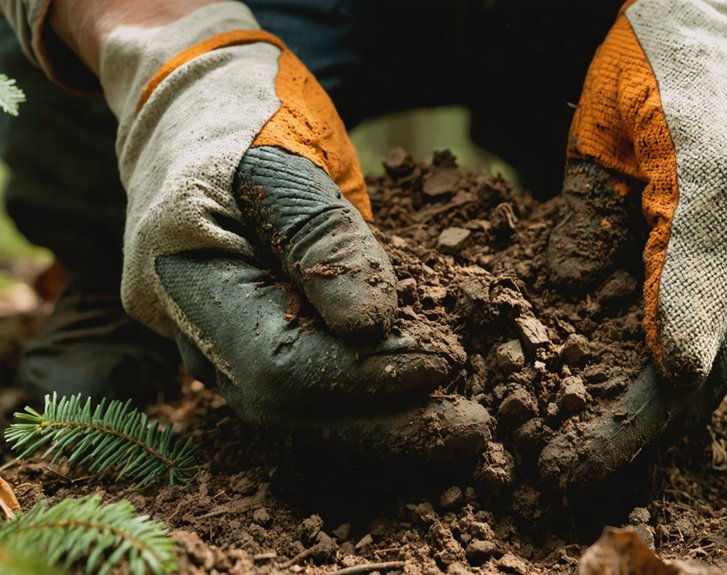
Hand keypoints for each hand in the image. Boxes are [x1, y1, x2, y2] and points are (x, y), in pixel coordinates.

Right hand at [40, 1, 490, 460]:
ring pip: (299, 412)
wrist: (198, 114)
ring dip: (383, 424)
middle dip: (385, 421)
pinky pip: (308, 388)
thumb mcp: (283, 162)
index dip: (363, 377)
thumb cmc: (242, 121)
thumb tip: (370, 330)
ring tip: (460, 425)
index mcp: (183, 278)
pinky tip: (423, 405)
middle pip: (289, 407)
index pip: (276, 365)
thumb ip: (324, 242)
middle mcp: (188, 329)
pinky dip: (368, 400)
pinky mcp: (247, 342)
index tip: (441, 364)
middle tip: (471, 427)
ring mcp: (213, 342)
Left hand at [541, 0, 726, 489]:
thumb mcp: (597, 128)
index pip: (690, 311)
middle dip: (674, 405)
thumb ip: (585, 218)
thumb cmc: (655, 58)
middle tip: (610, 447)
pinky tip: (693, 342)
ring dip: (710, 372)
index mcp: (716, 176)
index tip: (605, 435)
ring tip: (645, 406)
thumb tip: (565, 302)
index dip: (651, 388)